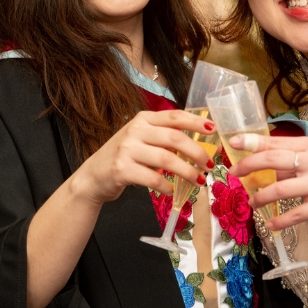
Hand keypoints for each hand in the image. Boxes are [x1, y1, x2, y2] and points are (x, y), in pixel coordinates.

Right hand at [71, 110, 215, 205]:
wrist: (93, 176)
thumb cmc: (124, 158)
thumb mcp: (142, 140)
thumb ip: (164, 137)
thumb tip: (198, 144)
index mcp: (143, 119)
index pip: (175, 116)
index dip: (196, 122)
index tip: (214, 130)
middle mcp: (135, 130)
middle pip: (174, 138)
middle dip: (196, 152)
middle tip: (209, 165)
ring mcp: (127, 149)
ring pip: (166, 159)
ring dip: (187, 172)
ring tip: (199, 180)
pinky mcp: (121, 169)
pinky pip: (152, 178)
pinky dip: (166, 186)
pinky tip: (172, 191)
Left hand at [227, 133, 307, 230]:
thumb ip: (295, 161)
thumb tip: (267, 169)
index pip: (275, 142)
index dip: (251, 141)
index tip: (233, 142)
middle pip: (272, 160)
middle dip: (248, 166)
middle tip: (233, 174)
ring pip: (280, 188)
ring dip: (261, 197)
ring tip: (252, 203)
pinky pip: (296, 214)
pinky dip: (279, 221)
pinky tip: (270, 225)